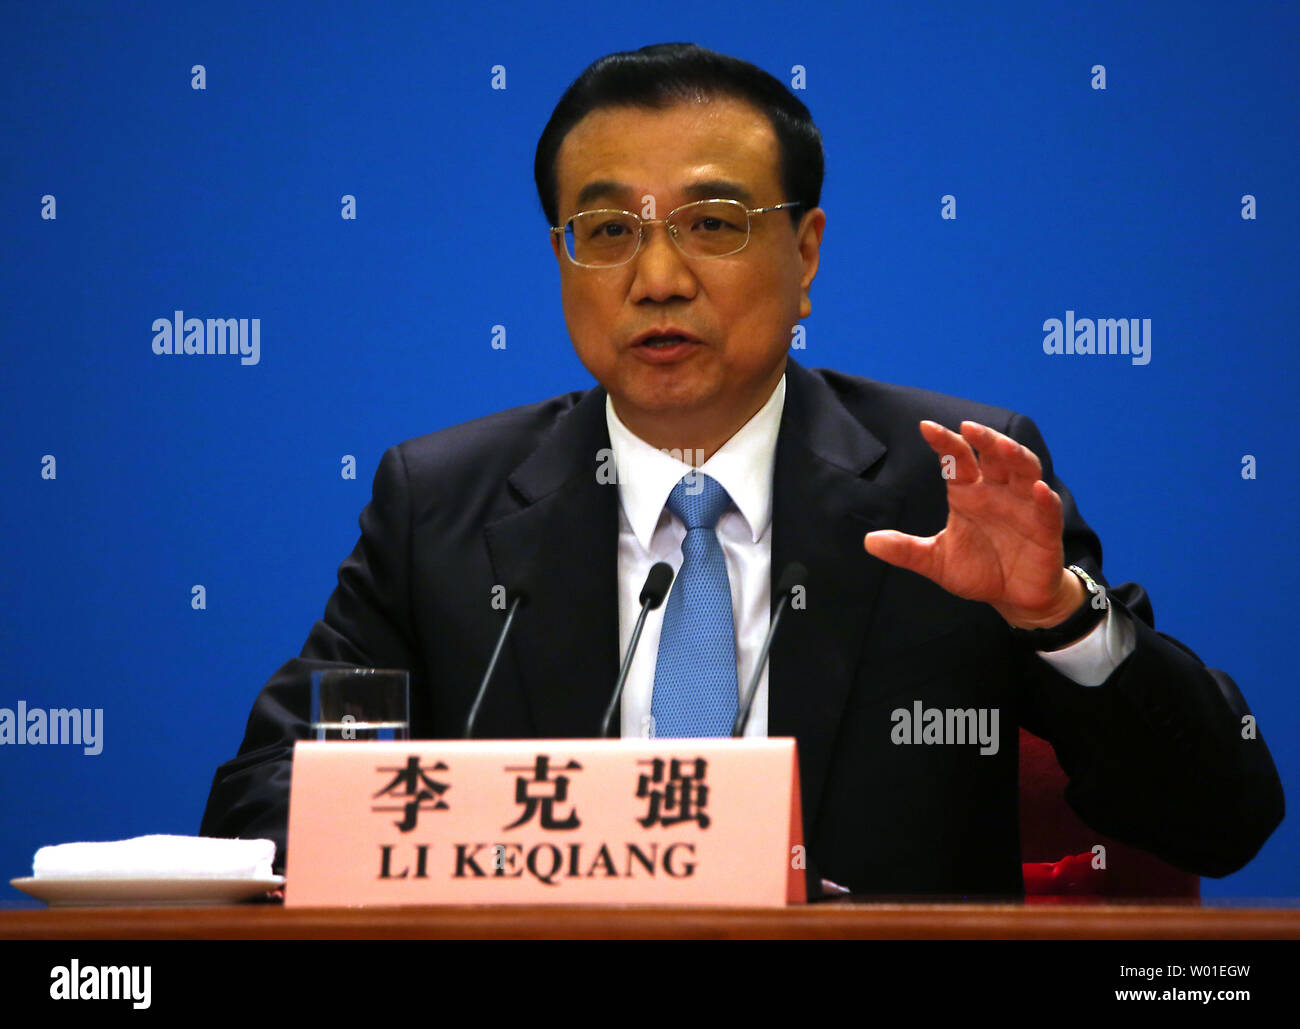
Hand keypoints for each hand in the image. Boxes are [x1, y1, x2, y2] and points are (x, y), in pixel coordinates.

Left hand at [864, 420, 1084, 628]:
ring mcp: (1024, 507)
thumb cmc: (978, 571)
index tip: (926, 427)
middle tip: (968, 428)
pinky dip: (1044, 498)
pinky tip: (1038, 489)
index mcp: (969, 493)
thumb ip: (907, 550)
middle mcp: (997, 492)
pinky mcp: (1046, 528)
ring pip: (1024, 470)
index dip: (945, 442)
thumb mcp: (936, 561)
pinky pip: (1047, 509)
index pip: (957, 459)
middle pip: (995, 456)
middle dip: (985, 439)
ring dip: (1015, 455)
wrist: (1013, 598)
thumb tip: (869, 542)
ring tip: (1002, 446)